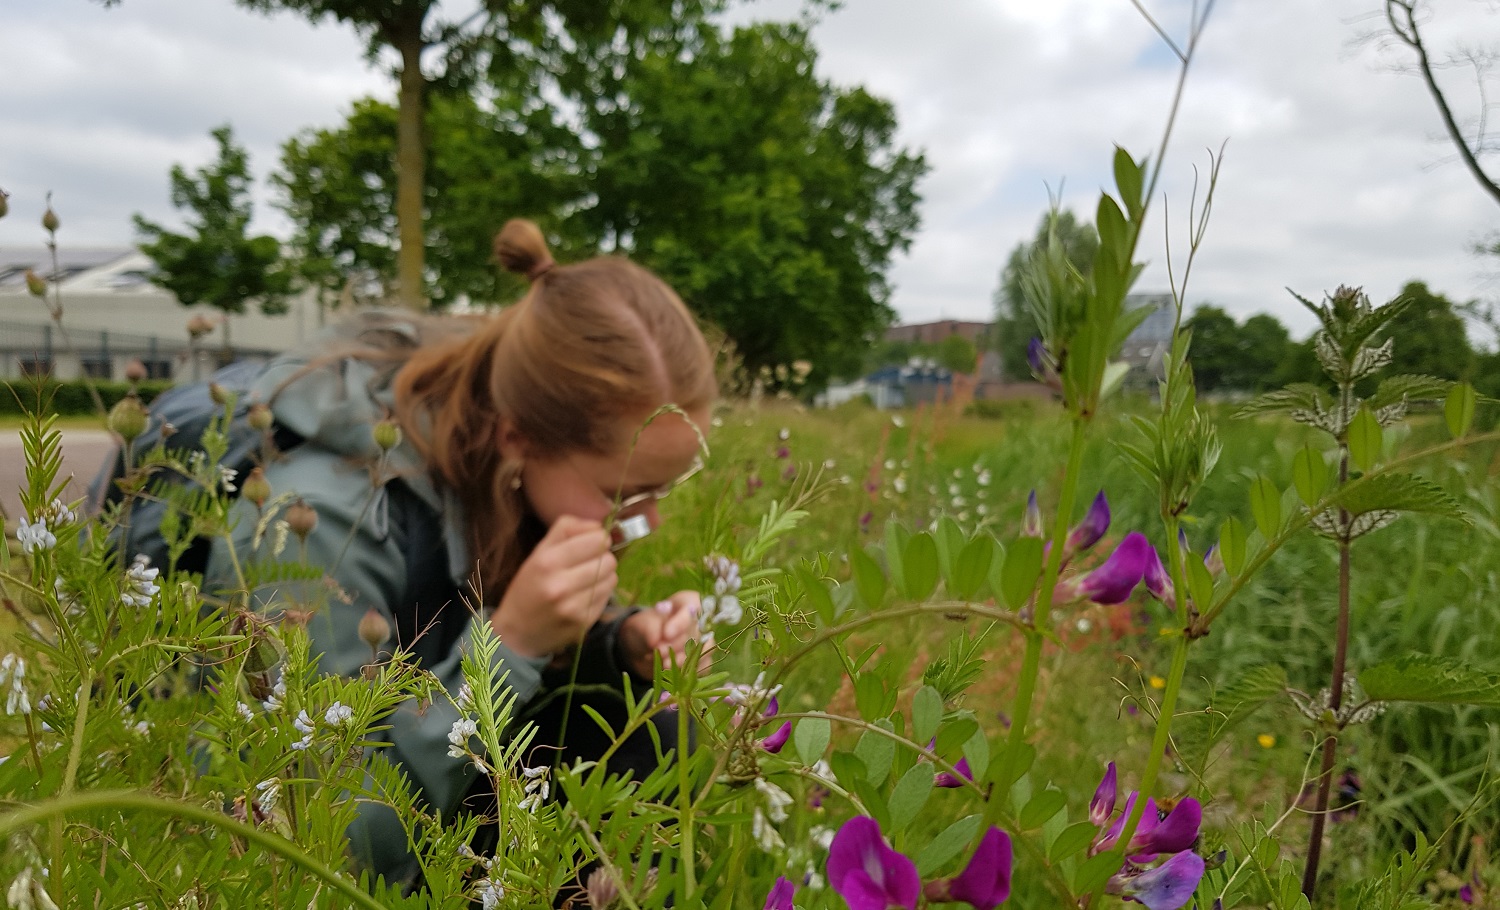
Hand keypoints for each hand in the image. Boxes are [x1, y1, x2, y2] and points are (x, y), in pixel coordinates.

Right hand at [492, 515, 616, 658]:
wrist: (516, 632)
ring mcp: (573, 607)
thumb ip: (567, 529)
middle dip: (602, 558)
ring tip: (585, 580)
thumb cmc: (529, 586)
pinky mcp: (583, 623)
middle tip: (588, 564)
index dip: (598, 539)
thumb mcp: (539, 552)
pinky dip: (600, 594)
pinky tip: (584, 596)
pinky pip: (607, 598)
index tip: (590, 544)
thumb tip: (598, 525)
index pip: (597, 540)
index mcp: (547, 562)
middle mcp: (560, 585)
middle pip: (608, 560)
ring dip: (603, 577)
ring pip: (611, 579)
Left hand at [619, 590, 708, 678]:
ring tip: (664, 665)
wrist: (645, 649)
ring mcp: (705, 641)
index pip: (692, 607)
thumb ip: (649, 629)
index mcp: (687, 603)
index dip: (681, 622)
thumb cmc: (645, 628)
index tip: (666, 634)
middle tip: (659, 651)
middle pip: (698, 632)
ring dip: (683, 660)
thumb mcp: (641, 624)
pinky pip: (702, 667)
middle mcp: (700, 621)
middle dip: (678, 645)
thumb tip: (656, 641)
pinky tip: (673, 672)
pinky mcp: (703, 659)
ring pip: (702, 651)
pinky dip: (688, 671)